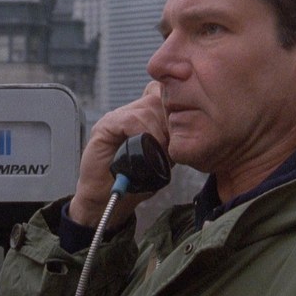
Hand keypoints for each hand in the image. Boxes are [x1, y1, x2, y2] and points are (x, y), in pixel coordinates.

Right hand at [69, 82, 168, 229]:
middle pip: (157, 97)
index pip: (164, 96)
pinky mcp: (105, 126)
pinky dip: (142, 132)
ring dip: (158, 130)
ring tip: (159, 149)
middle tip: (171, 143)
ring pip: (147, 106)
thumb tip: (190, 130)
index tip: (181, 134)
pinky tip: (144, 146)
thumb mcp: (162, 160)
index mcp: (144, 118)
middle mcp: (129, 113)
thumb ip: (172, 142)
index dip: (175, 113)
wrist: (107, 199)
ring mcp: (116, 117)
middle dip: (169, 121)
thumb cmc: (132, 182)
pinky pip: (130, 119)